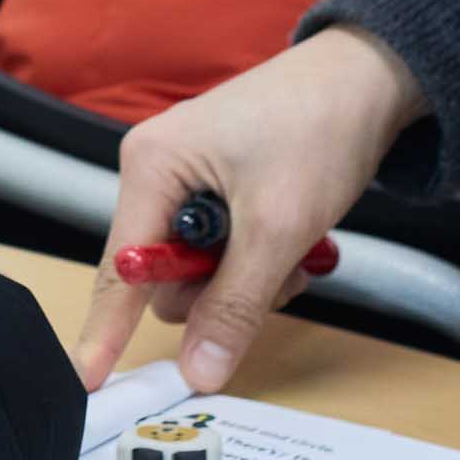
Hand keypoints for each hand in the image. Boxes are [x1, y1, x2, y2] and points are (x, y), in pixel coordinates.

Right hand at [75, 26, 424, 392]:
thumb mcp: (278, 227)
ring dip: (253, 277)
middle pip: (166, 279)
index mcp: (150, 168)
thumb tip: (200, 370)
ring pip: (203, 273)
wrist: (370, 79)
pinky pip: (226, 253)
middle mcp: (158, 174)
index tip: (88, 380)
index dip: (105, 330)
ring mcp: (188, 181)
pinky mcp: (219, 189)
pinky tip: (296, 235)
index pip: (120, 270)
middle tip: (277, 266)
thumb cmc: (318, 127)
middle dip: (223, 289)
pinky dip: (263, 258)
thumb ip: (234, 304)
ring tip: (295, 244)